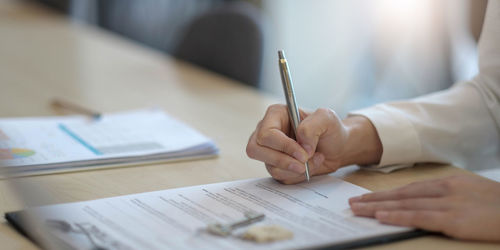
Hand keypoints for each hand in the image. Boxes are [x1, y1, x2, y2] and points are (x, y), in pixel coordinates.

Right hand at [246, 104, 381, 183]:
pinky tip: (309, 166)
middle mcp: (267, 132)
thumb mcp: (327, 118)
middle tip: (303, 164)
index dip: (283, 146)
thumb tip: (301, 145)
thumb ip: (312, 126)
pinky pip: (279, 177)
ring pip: (269, 166)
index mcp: (275, 115)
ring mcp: (269, 150)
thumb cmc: (330, 129)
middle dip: (282, 160)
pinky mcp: (275, 165)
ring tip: (314, 160)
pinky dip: (297, 175)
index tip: (304, 153)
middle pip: (256, 150)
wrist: (337, 147)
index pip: (266, 134)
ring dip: (295, 169)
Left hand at [349, 174, 499, 240]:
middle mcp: (445, 189)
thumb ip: (448, 198)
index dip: (386, 193)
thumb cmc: (499, 206)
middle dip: (375, 198)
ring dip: (378, 207)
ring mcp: (449, 203)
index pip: (410, 188)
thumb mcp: (472, 194)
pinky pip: (419, 216)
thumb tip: (424, 204)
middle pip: (402, 194)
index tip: (367, 197)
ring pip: (405, 203)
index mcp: (449, 183)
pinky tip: (381, 216)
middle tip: (352, 203)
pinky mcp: (455, 219)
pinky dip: (397, 215)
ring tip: (358, 210)